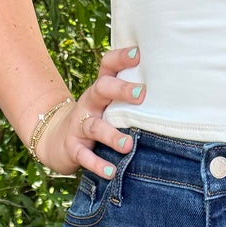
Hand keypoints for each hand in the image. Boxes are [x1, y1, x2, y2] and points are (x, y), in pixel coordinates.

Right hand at [35, 45, 144, 177]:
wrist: (58, 141)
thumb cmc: (95, 121)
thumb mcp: (108, 105)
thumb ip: (129, 100)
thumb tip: (168, 95)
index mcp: (100, 90)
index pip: (107, 66)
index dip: (120, 58)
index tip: (138, 54)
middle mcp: (89, 103)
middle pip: (101, 89)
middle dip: (121, 90)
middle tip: (141, 94)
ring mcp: (79, 126)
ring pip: (94, 127)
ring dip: (111, 135)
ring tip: (128, 145)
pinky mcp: (73, 148)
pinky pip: (84, 156)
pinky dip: (98, 165)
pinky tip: (111, 172)